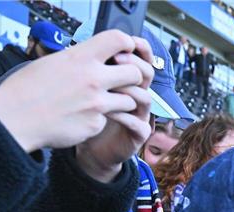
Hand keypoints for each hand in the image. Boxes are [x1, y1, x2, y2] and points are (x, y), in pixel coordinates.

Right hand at [0, 31, 153, 155]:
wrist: (14, 119)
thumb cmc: (26, 89)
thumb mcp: (51, 62)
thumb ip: (78, 60)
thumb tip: (94, 57)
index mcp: (80, 58)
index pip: (118, 39)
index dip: (127, 43)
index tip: (127, 49)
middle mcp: (92, 79)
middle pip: (135, 73)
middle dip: (133, 77)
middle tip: (125, 81)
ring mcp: (97, 104)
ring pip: (130, 100)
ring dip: (122, 101)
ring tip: (103, 102)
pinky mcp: (96, 124)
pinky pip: (109, 120)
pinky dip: (100, 119)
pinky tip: (81, 117)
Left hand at [76, 35, 155, 181]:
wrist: (91, 148)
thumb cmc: (88, 114)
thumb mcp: (89, 87)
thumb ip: (94, 69)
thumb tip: (86, 45)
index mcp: (129, 81)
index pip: (143, 59)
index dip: (140, 50)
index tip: (127, 42)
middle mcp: (138, 96)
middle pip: (148, 74)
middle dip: (134, 65)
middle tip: (116, 61)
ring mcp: (141, 115)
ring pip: (145, 98)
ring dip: (128, 90)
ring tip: (109, 87)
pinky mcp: (138, 134)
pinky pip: (137, 123)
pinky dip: (122, 115)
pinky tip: (106, 111)